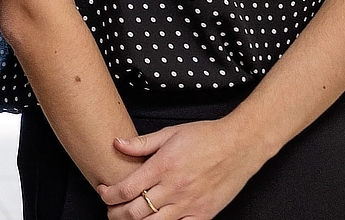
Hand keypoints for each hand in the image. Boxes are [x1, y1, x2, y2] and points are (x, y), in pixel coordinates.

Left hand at [95, 119, 267, 219]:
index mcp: (163, 167)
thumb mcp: (170, 133)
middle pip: (135, 212)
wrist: (240, 145)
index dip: (109, 194)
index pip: (126, 188)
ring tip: (127, 218)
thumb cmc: (207, 137)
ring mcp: (190, 204)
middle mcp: (174, 188)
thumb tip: (116, 143)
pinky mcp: (204, 214)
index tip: (103, 191)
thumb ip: (141, 143)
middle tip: (111, 209)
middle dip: (116, 213)